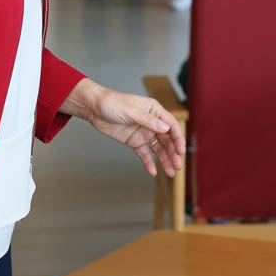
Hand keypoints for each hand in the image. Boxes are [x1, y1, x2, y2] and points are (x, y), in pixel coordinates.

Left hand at [64, 79, 185, 176]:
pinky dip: (149, 162)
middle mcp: (152, 122)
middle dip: (173, 153)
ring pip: (158, 148)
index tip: (181, 150)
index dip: (178, 138)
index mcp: (154, 111)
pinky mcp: (134, 141)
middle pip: (167, 140)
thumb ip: (148, 120)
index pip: (171, 125)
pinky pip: (144, 153)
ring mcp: (143, 132)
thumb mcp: (131, 111)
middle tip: (178, 166)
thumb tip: (165, 128)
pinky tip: (153, 171)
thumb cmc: (112, 103)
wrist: (94, 108)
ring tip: (170, 173)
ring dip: (165, 160)